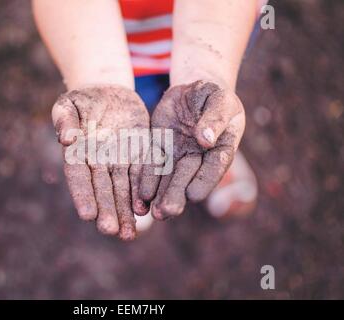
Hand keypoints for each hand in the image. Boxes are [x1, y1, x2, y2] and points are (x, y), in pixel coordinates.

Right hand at [52, 85, 149, 239]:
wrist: (108, 94)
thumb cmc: (83, 99)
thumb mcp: (70, 104)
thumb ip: (65, 120)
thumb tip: (66, 140)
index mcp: (78, 152)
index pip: (79, 177)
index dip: (83, 195)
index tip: (87, 214)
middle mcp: (98, 163)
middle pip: (102, 189)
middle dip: (107, 210)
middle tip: (111, 231)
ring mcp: (118, 161)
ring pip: (122, 189)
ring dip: (125, 211)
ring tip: (129, 233)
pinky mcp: (138, 154)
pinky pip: (140, 175)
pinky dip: (141, 193)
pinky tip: (145, 210)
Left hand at [139, 80, 244, 219]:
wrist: (191, 90)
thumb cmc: (213, 93)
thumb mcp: (219, 99)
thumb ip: (215, 118)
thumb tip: (205, 140)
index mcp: (221, 148)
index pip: (214, 166)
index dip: (204, 180)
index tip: (194, 195)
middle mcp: (199, 157)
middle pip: (187, 178)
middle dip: (176, 195)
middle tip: (167, 212)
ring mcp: (178, 155)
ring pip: (168, 177)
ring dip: (160, 195)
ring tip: (152, 213)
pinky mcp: (160, 149)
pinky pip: (152, 165)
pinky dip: (146, 180)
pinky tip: (140, 195)